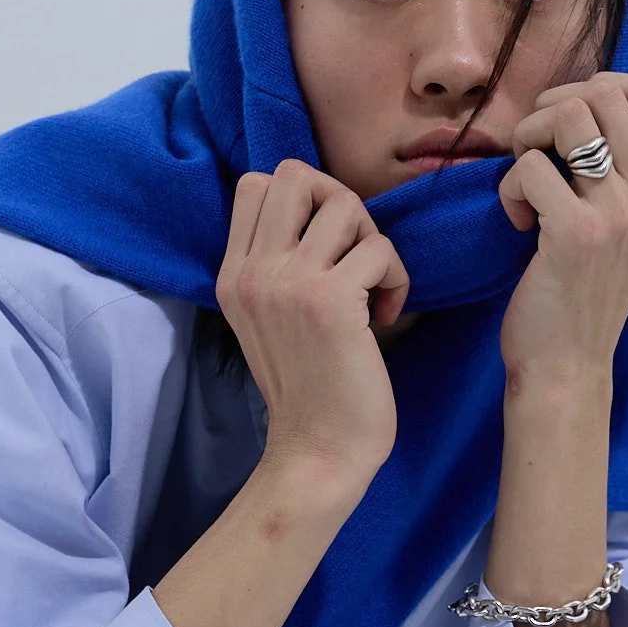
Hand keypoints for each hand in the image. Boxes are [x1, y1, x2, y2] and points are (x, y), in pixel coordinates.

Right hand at [215, 158, 410, 482]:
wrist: (318, 452)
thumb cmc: (308, 390)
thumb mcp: (268, 321)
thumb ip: (276, 267)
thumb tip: (322, 211)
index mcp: (232, 276)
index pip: (254, 185)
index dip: (303, 200)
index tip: (324, 247)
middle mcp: (252, 273)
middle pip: (294, 174)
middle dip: (337, 202)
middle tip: (352, 254)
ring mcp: (288, 283)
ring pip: (344, 203)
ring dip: (372, 240)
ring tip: (371, 288)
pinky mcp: (330, 301)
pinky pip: (380, 248)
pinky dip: (396, 277)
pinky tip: (385, 316)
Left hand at [496, 73, 627, 389]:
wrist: (567, 363)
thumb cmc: (584, 290)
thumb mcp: (627, 225)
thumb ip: (627, 168)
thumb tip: (592, 97)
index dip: (601, 88)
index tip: (569, 125)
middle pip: (604, 93)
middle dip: (552, 110)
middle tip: (535, 152)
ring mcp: (623, 214)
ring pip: (570, 115)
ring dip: (529, 136)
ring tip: (524, 178)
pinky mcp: (577, 233)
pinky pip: (528, 167)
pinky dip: (509, 188)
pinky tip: (518, 223)